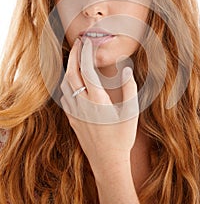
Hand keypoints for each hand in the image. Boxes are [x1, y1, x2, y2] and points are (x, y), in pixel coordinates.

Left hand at [60, 38, 138, 174]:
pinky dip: (67, 83)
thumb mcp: (131, 113)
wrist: (107, 162)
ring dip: (68, 68)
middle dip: (73, 55)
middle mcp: (82, 104)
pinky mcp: (72, 119)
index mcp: (97, 100)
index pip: (87, 70)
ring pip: (65, 84)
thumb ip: (129, 89)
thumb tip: (126, 69)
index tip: (88, 41)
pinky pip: (65, 96)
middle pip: (72, 73)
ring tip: (75, 58)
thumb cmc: (122, 138)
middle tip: (78, 42)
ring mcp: (74, 112)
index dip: (86, 53)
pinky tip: (72, 82)